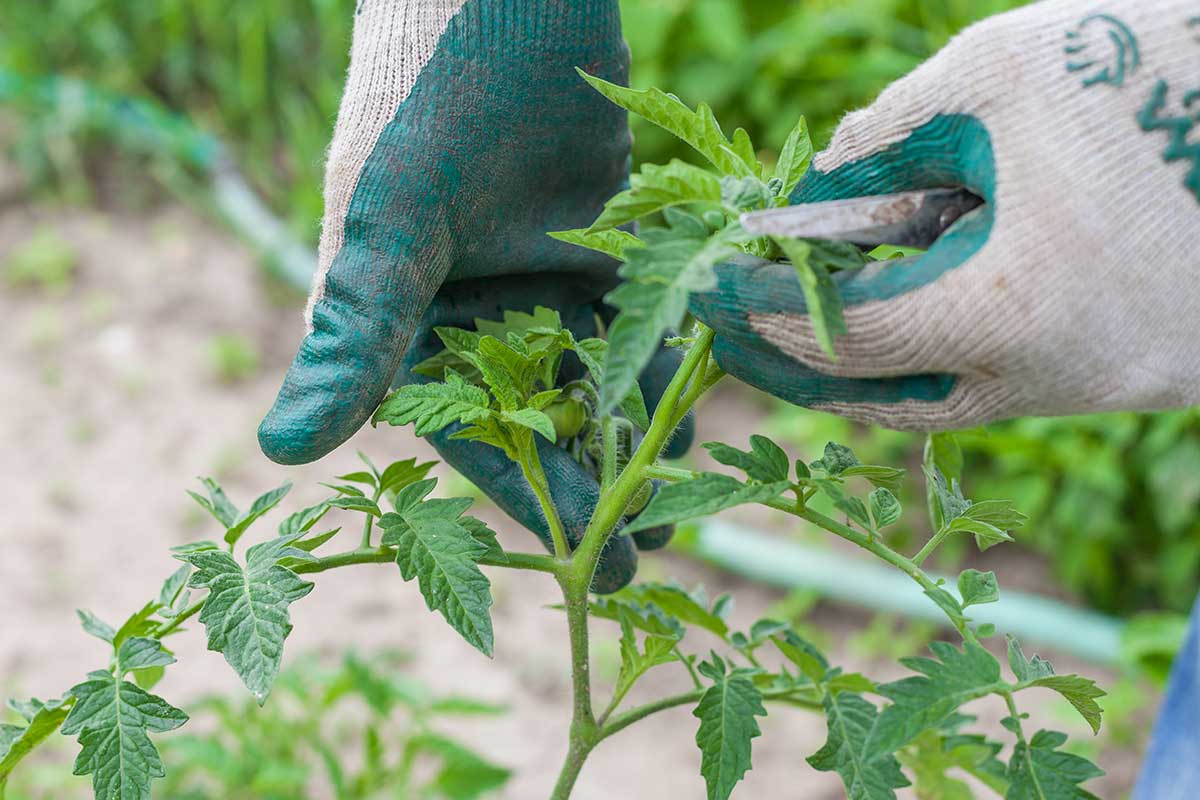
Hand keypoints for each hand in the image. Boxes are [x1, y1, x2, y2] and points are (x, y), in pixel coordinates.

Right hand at [257, 1, 689, 590]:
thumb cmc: (432, 93)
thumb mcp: (395, 217)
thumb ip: (355, 329)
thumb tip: (279, 448)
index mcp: (403, 319)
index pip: (467, 432)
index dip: (528, 499)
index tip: (586, 562)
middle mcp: (470, 309)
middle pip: (536, 415)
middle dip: (591, 478)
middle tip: (648, 550)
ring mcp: (535, 274)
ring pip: (589, 372)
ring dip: (631, 427)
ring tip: (680, 486)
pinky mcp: (594, 240)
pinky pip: (632, 316)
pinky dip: (662, 355)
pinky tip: (698, 401)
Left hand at [692, 0, 1199, 430]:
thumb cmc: (1163, 63)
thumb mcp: (1005, 69)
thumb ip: (893, 133)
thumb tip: (822, 180)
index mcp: (1013, 310)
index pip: (847, 337)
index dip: (768, 312)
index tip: (713, 290)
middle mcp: (1059, 377)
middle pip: (891, 399)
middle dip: (805, 367)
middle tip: (741, 333)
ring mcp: (1109, 385)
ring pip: (955, 400)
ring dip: (877, 365)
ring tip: (811, 322)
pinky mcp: (1144, 371)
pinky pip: (1015, 379)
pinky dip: (951, 351)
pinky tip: (918, 303)